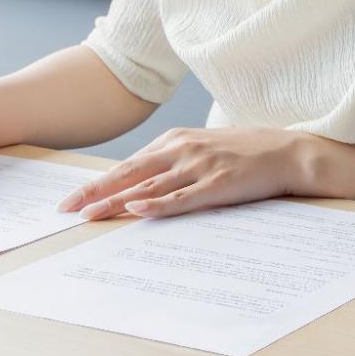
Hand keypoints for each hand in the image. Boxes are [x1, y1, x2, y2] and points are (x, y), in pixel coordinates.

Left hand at [55, 126, 314, 220]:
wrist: (288, 152)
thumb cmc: (244, 153)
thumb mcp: (202, 149)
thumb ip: (172, 162)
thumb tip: (141, 185)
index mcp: (174, 140)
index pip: (127, 165)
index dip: (97, 183)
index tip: (72, 199)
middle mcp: (181, 149)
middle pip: (128, 174)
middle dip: (95, 192)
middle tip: (66, 209)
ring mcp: (199, 166)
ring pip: (149, 187)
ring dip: (116, 202)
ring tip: (90, 216)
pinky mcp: (218, 184)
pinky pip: (182, 198)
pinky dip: (157, 205)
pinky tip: (136, 211)